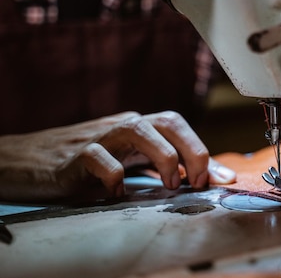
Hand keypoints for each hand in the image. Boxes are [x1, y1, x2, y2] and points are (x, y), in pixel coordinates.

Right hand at [0, 111, 235, 201]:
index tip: (217, 180)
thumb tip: (214, 177)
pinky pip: (98, 158)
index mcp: (140, 127)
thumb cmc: (87, 161)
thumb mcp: (131, 162)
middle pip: (168, 121)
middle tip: (198, 181)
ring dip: (163, 157)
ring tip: (170, 185)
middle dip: (192, 149)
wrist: (29, 159)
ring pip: (138, 129)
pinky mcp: (74, 155)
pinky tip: (118, 193)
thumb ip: (170, 166)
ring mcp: (99, 137)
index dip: (202, 149)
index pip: (179, 126)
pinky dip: (114, 176)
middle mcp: (124, 126)